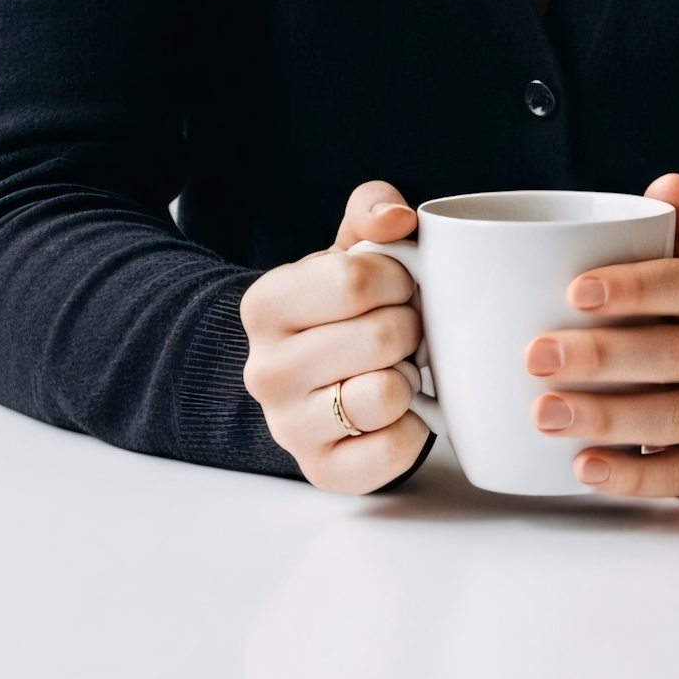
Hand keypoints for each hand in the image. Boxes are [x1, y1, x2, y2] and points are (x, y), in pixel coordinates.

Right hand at [240, 180, 429, 492]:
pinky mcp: (322, 470)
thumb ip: (373, 208)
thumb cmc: (344, 304)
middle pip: (382, 336)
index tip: (396, 285)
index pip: (357, 280)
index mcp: (267, 303)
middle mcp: (265, 370)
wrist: (317, 375)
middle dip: (411, 326)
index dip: (398, 278)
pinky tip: (397, 412)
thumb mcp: (352, 246)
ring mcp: (288, 428)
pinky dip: (413, 428)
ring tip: (394, 367)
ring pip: (386, 394)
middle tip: (401, 329)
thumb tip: (397, 218)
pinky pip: (393, 450)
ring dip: (409, 377)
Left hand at [527, 173, 678, 497]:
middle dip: (603, 356)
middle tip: (534, 356)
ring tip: (544, 414)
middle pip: (675, 354)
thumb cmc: (671, 320)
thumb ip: (667, 231)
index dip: (636, 286)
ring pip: (676, 416)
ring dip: (608, 417)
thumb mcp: (673, 271)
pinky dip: (633, 476)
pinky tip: (583, 468)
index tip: (574, 291)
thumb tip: (672, 184)